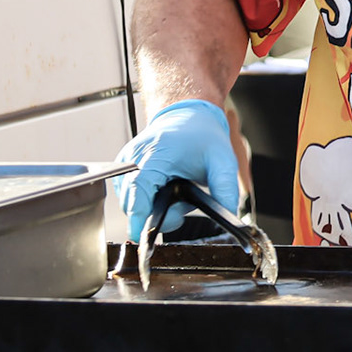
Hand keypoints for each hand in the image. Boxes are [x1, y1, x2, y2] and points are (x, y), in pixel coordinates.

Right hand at [111, 99, 239, 240]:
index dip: (140, 215)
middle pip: (133, 203)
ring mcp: (125, 163)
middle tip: (183, 203)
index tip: (145, 236)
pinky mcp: (123, 169)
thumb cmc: (203, 135)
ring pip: (130, 203)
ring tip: (175, 190)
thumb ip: (226, 189)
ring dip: (152, 207)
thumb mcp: (223, 161)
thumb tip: (227, 214)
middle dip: (158, 215)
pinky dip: (146, 199)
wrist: (188, 116)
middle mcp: (134, 157)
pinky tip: (164, 187)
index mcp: (156, 153)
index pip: (138, 190)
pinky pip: (130, 196)